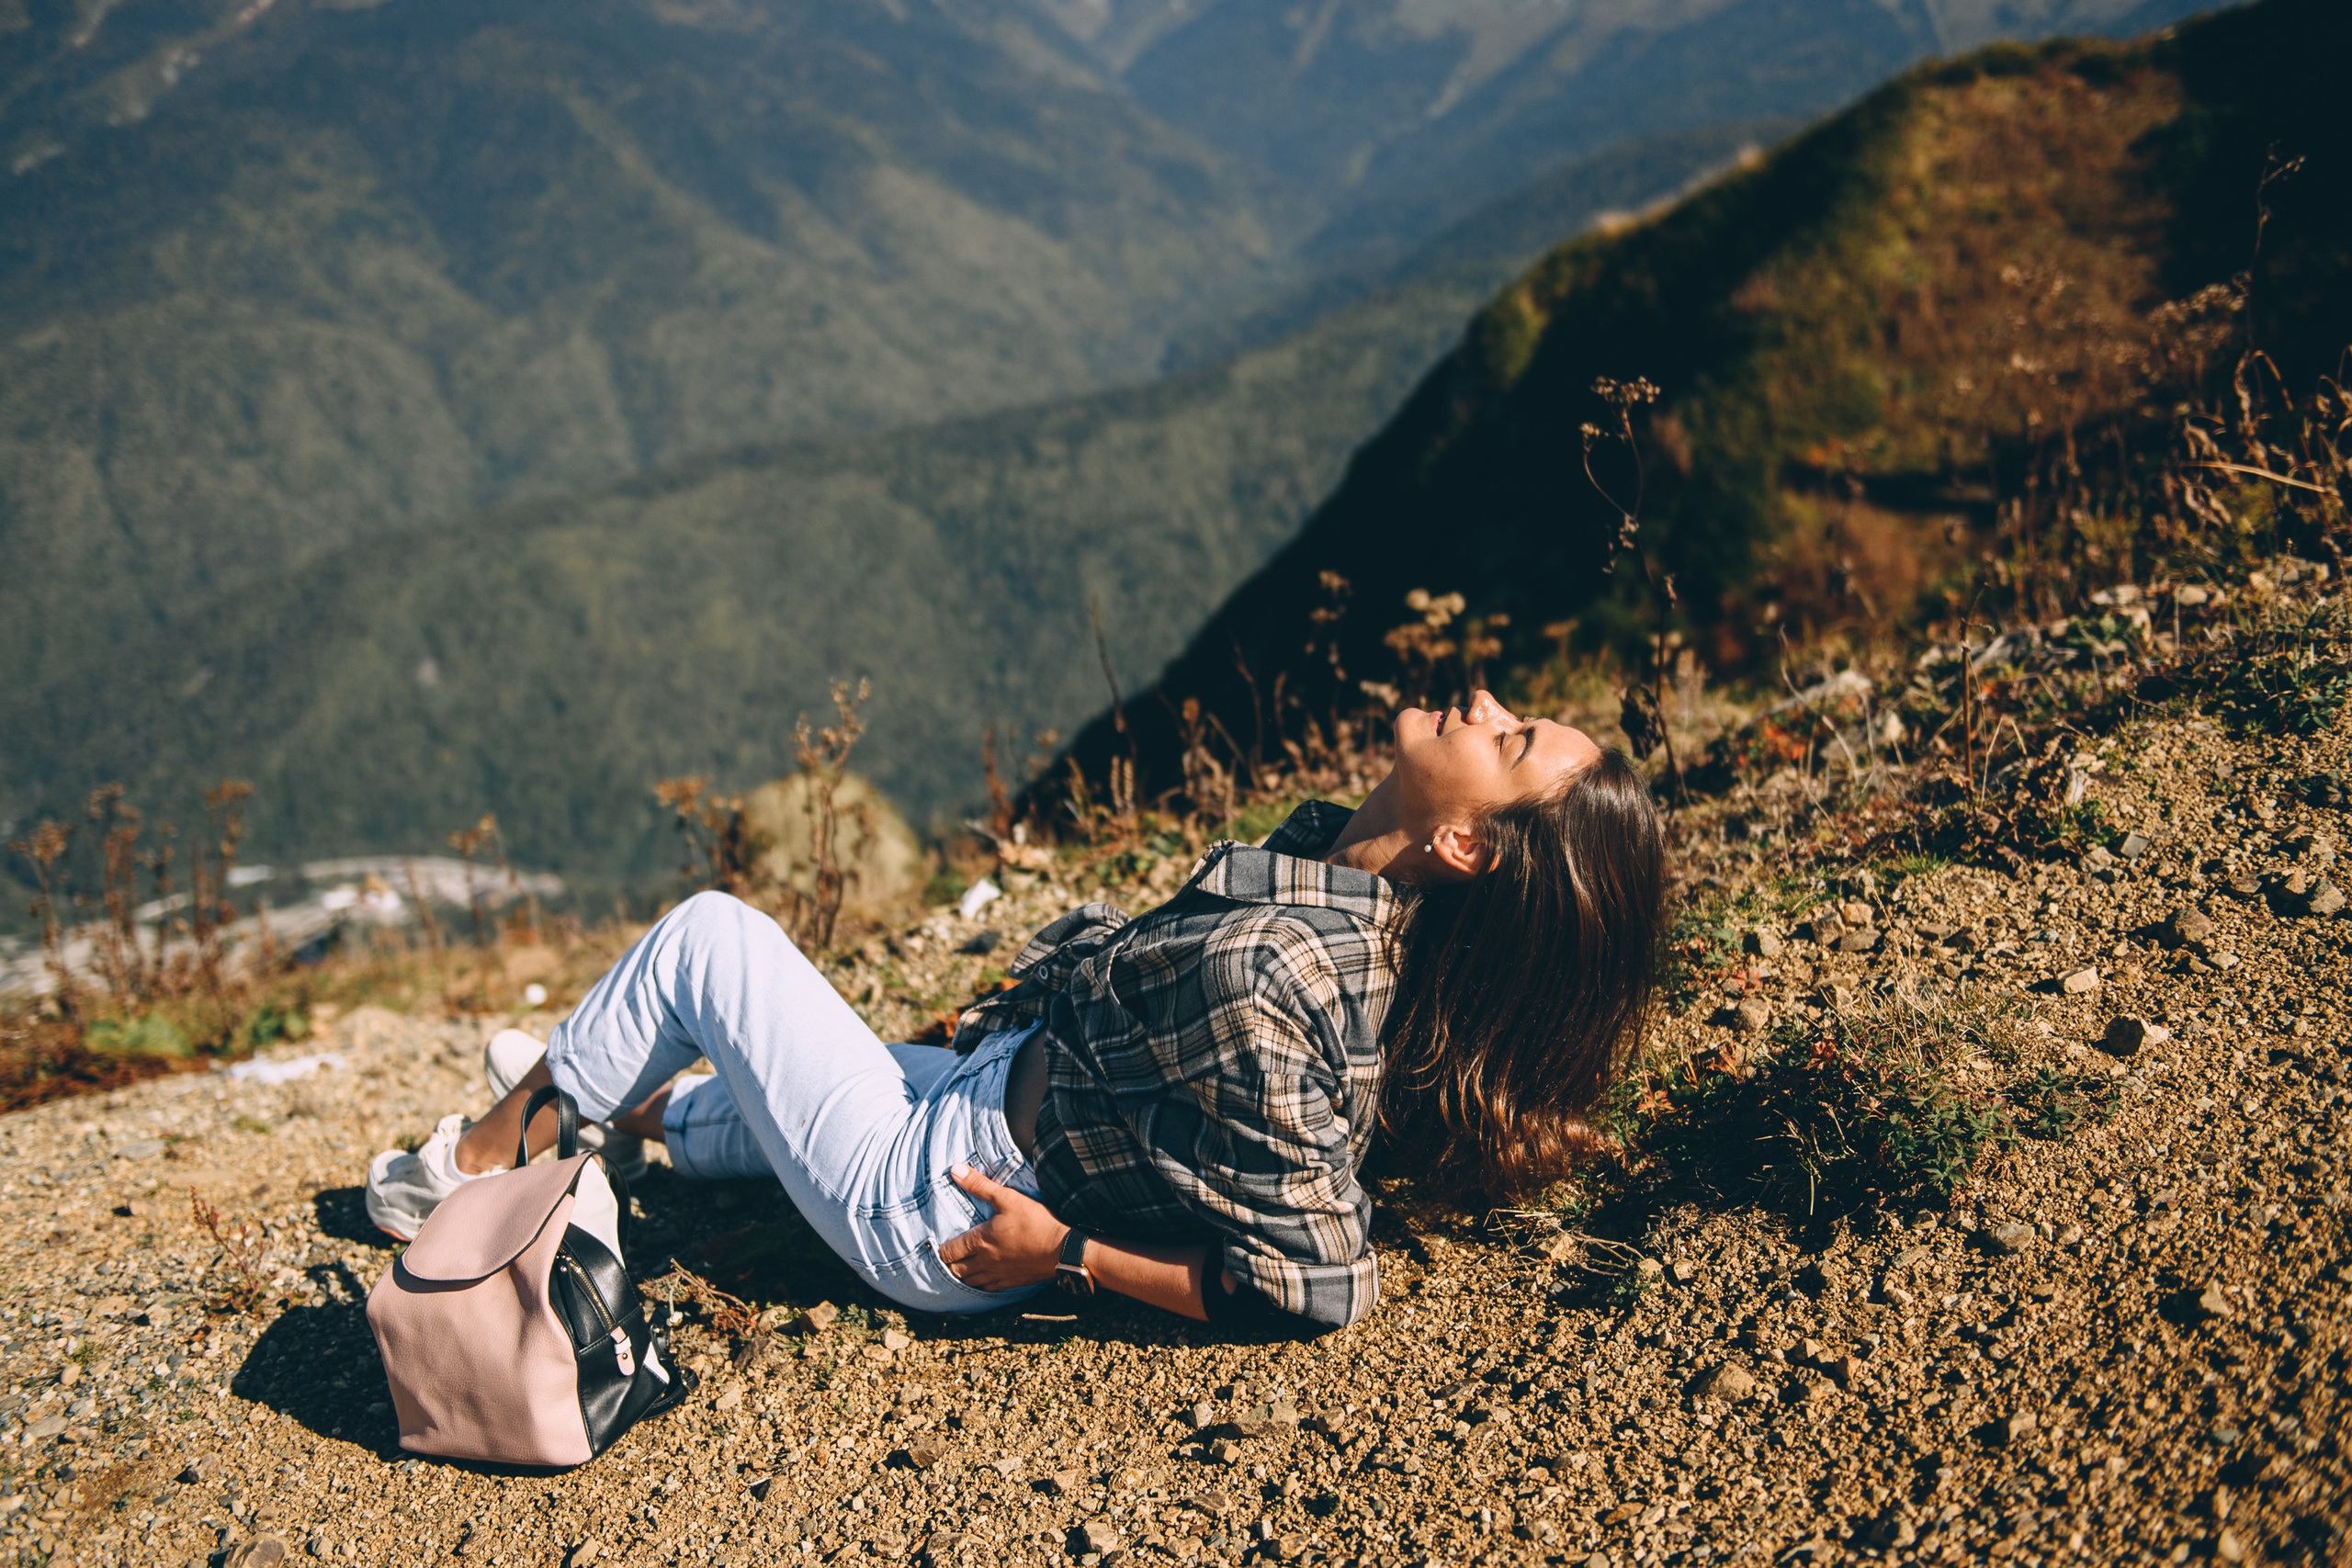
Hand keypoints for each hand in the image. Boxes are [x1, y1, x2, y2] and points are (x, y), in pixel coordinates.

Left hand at [936, 1163, 1068, 1290]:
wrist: (1061, 1250)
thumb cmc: (1035, 1223)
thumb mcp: (1007, 1198)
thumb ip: (980, 1185)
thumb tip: (955, 1170)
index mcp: (980, 1241)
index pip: (950, 1252)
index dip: (941, 1251)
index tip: (938, 1247)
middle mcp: (985, 1261)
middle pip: (957, 1270)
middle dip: (949, 1265)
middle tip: (948, 1258)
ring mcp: (999, 1274)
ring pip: (971, 1282)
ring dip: (963, 1277)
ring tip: (961, 1270)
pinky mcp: (1012, 1282)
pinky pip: (989, 1289)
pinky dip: (981, 1285)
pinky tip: (983, 1280)